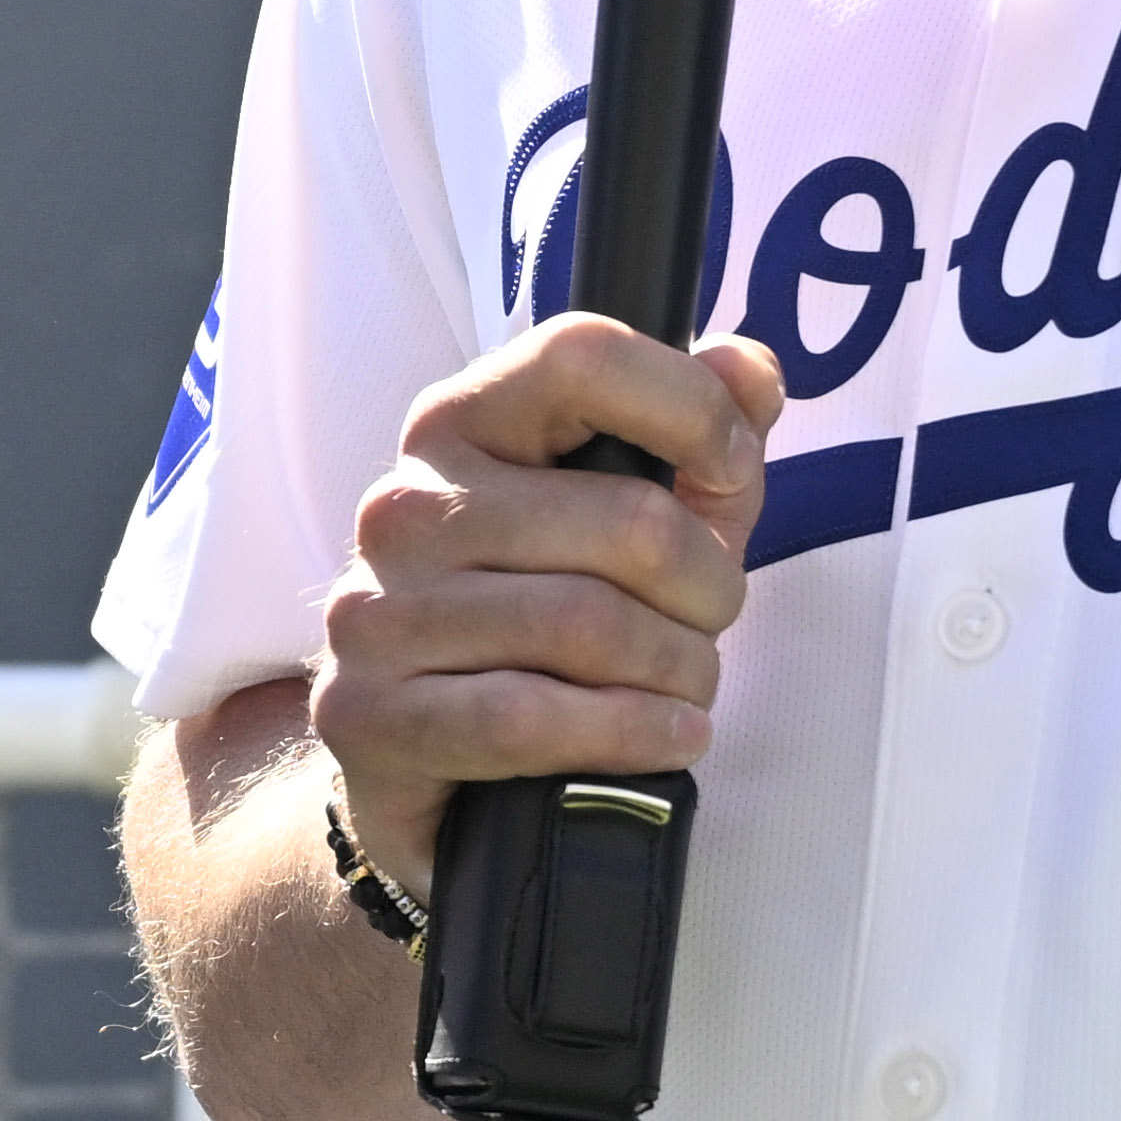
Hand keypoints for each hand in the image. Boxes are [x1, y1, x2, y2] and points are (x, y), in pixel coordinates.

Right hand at [308, 319, 783, 889]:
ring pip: (589, 626)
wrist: (421, 764)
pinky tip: (667, 737)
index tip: (731, 472)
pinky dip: (629, 734)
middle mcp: (406, 503)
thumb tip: (751, 371)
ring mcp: (377, 609)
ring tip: (686, 690)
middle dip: (709, 589)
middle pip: (627, 521)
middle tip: (710, 625)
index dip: (690, 408)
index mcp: (461, 423)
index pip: (581, 356)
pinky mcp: (368, 712)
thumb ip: (696, 441)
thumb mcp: (628, 520)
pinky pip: (530, 718)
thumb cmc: (536, 624)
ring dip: (678, 672)